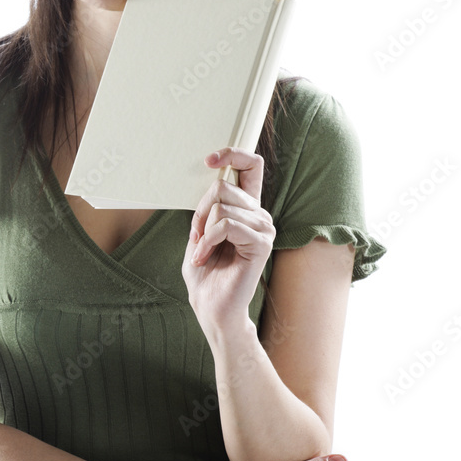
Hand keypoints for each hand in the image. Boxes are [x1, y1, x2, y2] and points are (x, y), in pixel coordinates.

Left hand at [181, 147, 275, 333]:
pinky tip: (204, 257)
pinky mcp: (261, 244)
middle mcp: (259, 214)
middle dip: (200, 212)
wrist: (210, 306)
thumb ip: (208, 206)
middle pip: (222, 187)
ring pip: (221, 207)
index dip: (233, 155)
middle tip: (196, 237)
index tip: (210, 159)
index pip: (251, 167)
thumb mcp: (199, 231)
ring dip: (202, 231)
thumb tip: (213, 179)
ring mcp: (263, 228)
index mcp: (245, 208)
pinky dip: (207, 241)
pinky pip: (226, 225)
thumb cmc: (204, 271)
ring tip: (202, 251)